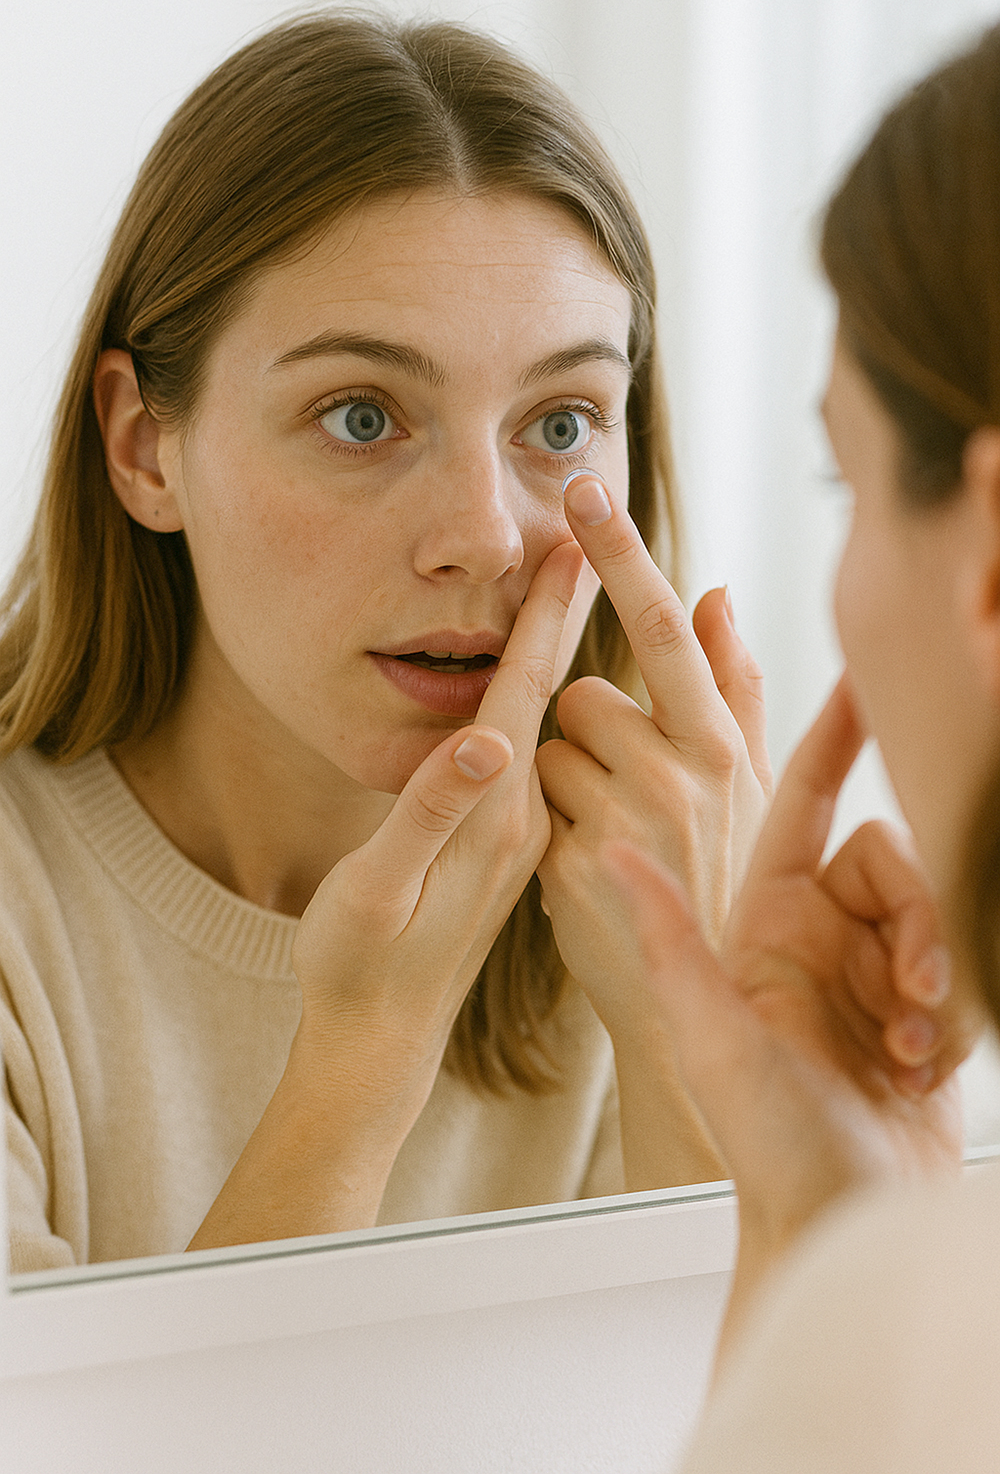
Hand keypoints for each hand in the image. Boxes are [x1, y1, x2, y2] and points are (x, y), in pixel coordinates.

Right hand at [188, 542, 584, 1250]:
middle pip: (554, 694)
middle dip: (569, 612)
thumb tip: (486, 739)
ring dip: (561, 649)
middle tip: (591, 535)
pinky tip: (543, 681)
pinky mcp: (507, 845)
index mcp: (498, 813)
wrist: (383, 1037)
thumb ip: (432, 813)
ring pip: (549, 721)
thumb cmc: (363, 965)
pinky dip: (541, 702)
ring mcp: (519, 829)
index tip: (574, 542)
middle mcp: (522, 813)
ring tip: (576, 584)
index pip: (530, 692)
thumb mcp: (381, 892)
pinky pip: (538, 756)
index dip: (548, 615)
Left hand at [535, 472, 771, 1026]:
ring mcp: (620, 823)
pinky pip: (523, 802)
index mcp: (721, 749)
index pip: (662, 629)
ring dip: (559, 780)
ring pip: (544, 746)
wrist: (684, 1003)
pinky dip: (539, 825)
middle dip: (587, 731)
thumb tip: (716, 591)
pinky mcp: (565, 863)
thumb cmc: (721, 882)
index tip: (582, 492)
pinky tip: (578, 866)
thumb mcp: (750, 790)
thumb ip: (735, 686)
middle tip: (623, 792)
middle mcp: (678, 779)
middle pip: (584, 694)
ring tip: (604, 834)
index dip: (621, 556)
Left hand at [604, 676, 975, 1315]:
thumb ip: (669, 934)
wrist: (834, 1213)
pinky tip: (922, 1061)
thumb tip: (611, 850)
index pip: (802, 802)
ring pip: (930, 904)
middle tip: (909, 985)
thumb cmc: (762, 1132)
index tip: (861, 679)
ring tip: (909, 1039)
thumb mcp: (710, 1029)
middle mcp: (822, 928)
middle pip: (887, 856)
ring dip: (933, 966)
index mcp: (768, 916)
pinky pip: (959, 963)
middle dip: (914, 910)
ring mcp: (875, 964)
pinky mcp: (922, 1002)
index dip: (832, 738)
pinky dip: (951, 1007)